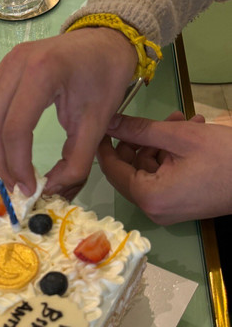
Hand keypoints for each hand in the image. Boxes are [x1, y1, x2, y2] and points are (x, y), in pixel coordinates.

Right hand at [0, 27, 136, 198]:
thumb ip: (76, 163)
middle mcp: (15, 64)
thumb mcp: (98, 125)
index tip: (29, 188)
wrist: (104, 42)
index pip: (15, 128)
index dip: (17, 165)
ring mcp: (3, 64)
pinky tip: (4, 132)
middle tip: (17, 183)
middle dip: (2, 162)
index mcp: (43, 72)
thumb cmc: (105, 79)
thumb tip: (48, 190)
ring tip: (12, 158)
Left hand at [97, 111, 231, 224]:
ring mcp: (166, 209)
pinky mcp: (178, 205)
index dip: (106, 144)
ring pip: (149, 169)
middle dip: (142, 139)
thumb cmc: (225, 157)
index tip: (106, 123)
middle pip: (131, 168)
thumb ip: (139, 130)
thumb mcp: (179, 137)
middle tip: (159, 117)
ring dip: (160, 143)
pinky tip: (190, 132)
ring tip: (183, 120)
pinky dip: (170, 156)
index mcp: (148, 196)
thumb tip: (109, 122)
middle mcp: (152, 208)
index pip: (112, 169)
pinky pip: (163, 177)